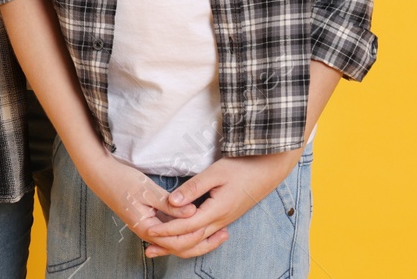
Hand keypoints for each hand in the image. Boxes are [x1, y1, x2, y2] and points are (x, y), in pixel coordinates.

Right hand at [74, 148, 227, 257]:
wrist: (102, 175)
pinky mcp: (153, 220)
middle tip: (224, 234)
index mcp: (148, 229)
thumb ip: (170, 204)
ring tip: (219, 232)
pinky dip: (187, 231)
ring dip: (198, 238)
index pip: (178, 242)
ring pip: (178, 241)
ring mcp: (151, 227)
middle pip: (181, 247)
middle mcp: (150, 233)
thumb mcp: (148, 191)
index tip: (213, 225)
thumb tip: (192, 212)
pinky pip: (173, 232)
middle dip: (204, 243)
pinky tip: (200, 225)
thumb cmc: (122, 181)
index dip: (196, 235)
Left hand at [141, 150, 301, 257]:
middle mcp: (220, 221)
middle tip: (149, 247)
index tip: (149, 231)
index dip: (166, 230)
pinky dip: (191, 239)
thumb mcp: (214, 173)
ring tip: (160, 246)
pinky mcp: (225, 218)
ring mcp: (224, 221)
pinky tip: (181, 237)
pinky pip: (205, 236)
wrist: (267, 170)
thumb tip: (172, 202)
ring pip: (199, 241)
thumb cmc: (240, 168)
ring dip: (179, 244)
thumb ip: (192, 188)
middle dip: (169, 244)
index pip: (186, 226)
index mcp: (216, 210)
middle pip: (192, 240)